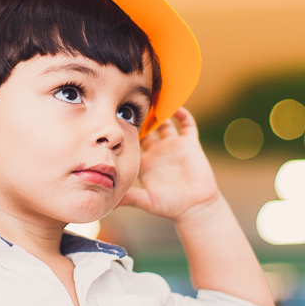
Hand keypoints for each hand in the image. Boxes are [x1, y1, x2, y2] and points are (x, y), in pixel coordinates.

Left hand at [119, 108, 221, 223]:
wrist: (196, 208)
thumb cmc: (170, 206)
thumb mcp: (146, 200)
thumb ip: (128, 198)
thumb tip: (108, 205)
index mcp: (145, 162)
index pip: (131, 142)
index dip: (125, 130)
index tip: (115, 117)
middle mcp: (158, 152)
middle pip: (146, 129)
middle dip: (140, 117)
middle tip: (131, 101)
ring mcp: (174, 147)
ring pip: (165, 123)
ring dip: (160, 112)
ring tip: (153, 97)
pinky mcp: (190, 145)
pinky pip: (187, 125)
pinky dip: (182, 114)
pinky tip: (176, 106)